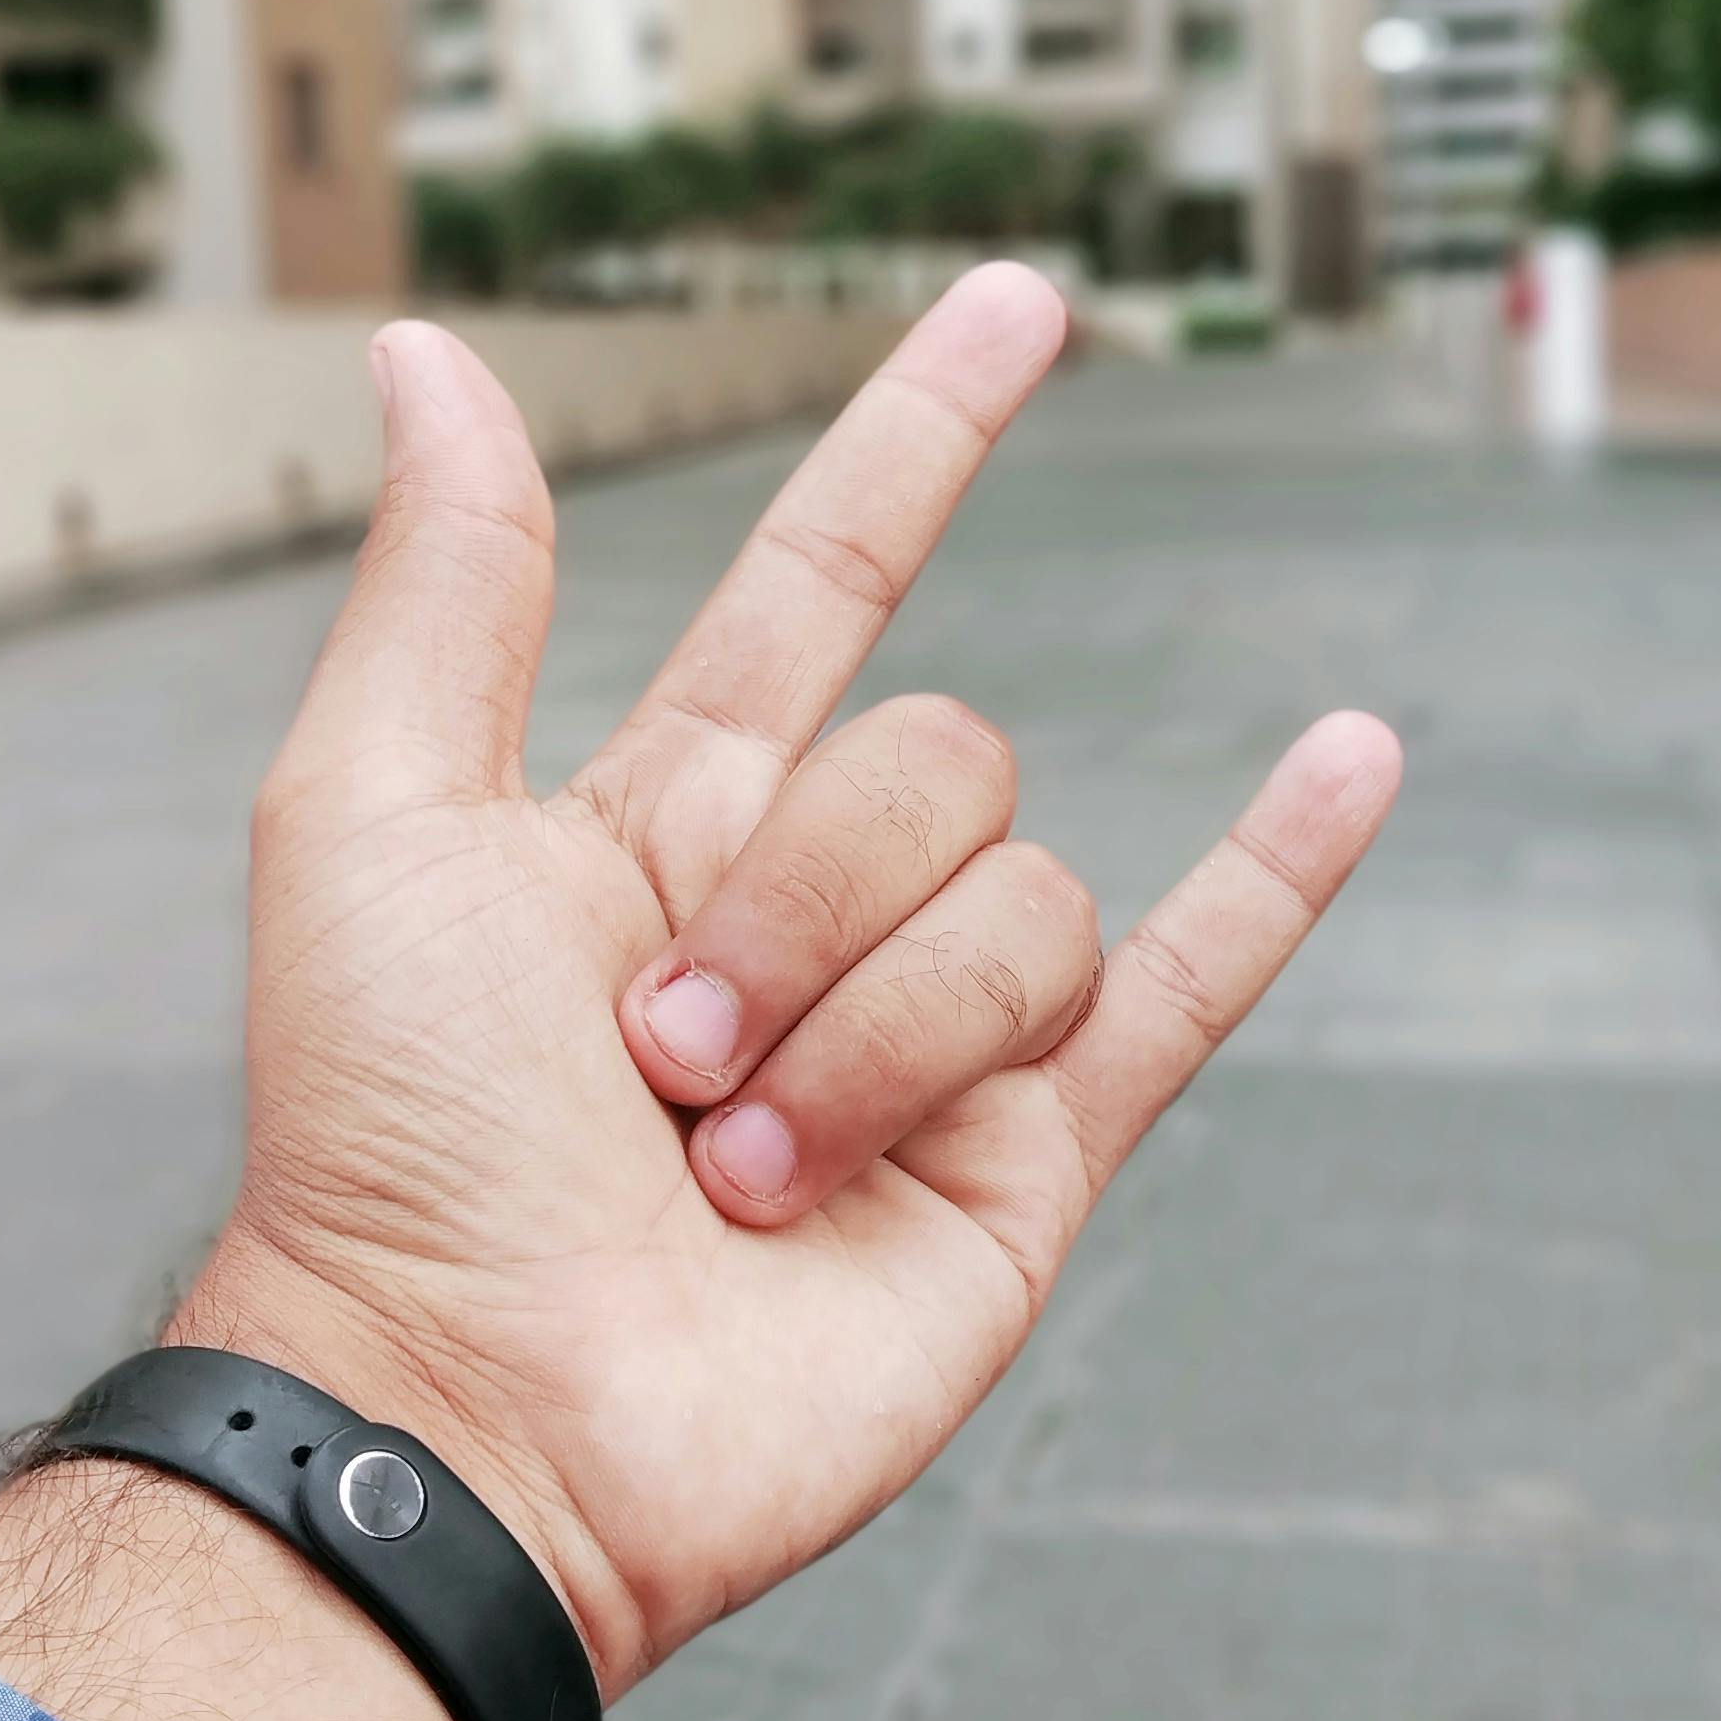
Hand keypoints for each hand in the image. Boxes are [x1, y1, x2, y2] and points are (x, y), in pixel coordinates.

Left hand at [182, 268, 1402, 1702]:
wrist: (480, 1415)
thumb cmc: (384, 1135)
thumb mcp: (368, 819)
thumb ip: (448, 589)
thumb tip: (431, 359)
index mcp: (676, 812)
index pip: (837, 573)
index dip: (922, 436)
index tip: (1024, 306)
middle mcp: (818, 908)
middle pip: (941, 766)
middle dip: (806, 905)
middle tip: (661, 1057)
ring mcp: (930, 1038)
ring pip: (1026, 907)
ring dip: (876, 1038)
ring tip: (743, 1171)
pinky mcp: (1024, 1164)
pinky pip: (1187, 988)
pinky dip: (1281, 881)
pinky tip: (1353, 763)